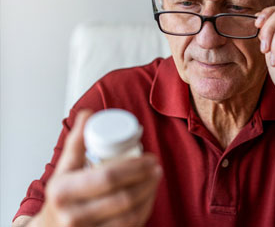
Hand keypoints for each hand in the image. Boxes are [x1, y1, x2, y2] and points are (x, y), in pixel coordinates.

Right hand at [32, 110, 161, 226]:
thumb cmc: (61, 197)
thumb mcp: (63, 169)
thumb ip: (76, 142)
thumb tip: (87, 114)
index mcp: (63, 192)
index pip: (107, 177)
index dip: (135, 167)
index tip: (149, 157)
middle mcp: (73, 216)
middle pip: (123, 198)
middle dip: (146, 180)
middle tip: (156, 167)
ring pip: (130, 217)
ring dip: (149, 195)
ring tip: (156, 179)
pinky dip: (144, 211)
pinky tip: (149, 197)